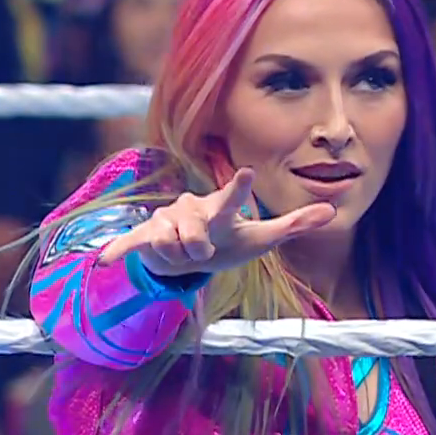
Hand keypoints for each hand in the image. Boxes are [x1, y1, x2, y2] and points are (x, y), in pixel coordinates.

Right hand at [96, 168, 335, 277]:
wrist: (192, 254)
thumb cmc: (231, 242)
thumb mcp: (261, 239)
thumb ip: (293, 224)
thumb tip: (331, 211)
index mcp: (221, 210)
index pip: (233, 198)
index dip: (240, 187)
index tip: (248, 172)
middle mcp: (192, 208)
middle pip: (196, 235)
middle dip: (199, 248)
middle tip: (204, 252)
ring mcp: (167, 220)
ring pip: (171, 245)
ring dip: (179, 258)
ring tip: (184, 254)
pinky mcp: (145, 236)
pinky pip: (132, 243)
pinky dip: (119, 251)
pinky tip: (104, 262)